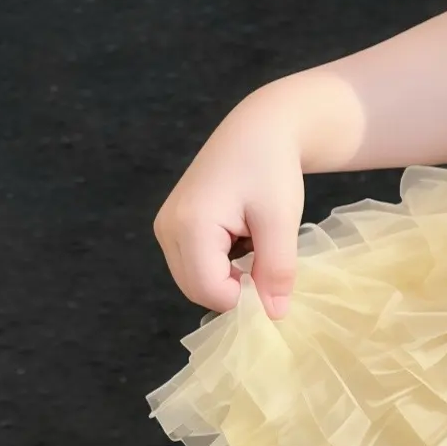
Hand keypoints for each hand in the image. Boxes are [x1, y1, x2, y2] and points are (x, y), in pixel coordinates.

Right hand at [154, 87, 308, 316]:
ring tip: (254, 241)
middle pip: (198, 290)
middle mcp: (167, 229)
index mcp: (189, 225)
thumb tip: (273, 316)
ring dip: (229, 276)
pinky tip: (241, 236)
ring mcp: (165, 227)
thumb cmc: (271, 168)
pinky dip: (221, 263)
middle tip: (267, 257)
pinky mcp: (171, 226)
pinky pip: (194, 264)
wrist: (259, 129)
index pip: (211, 292)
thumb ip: (276, 271)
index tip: (274, 278)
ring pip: (196, 280)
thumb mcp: (281, 220)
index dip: (245, 298)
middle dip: (236, 288)